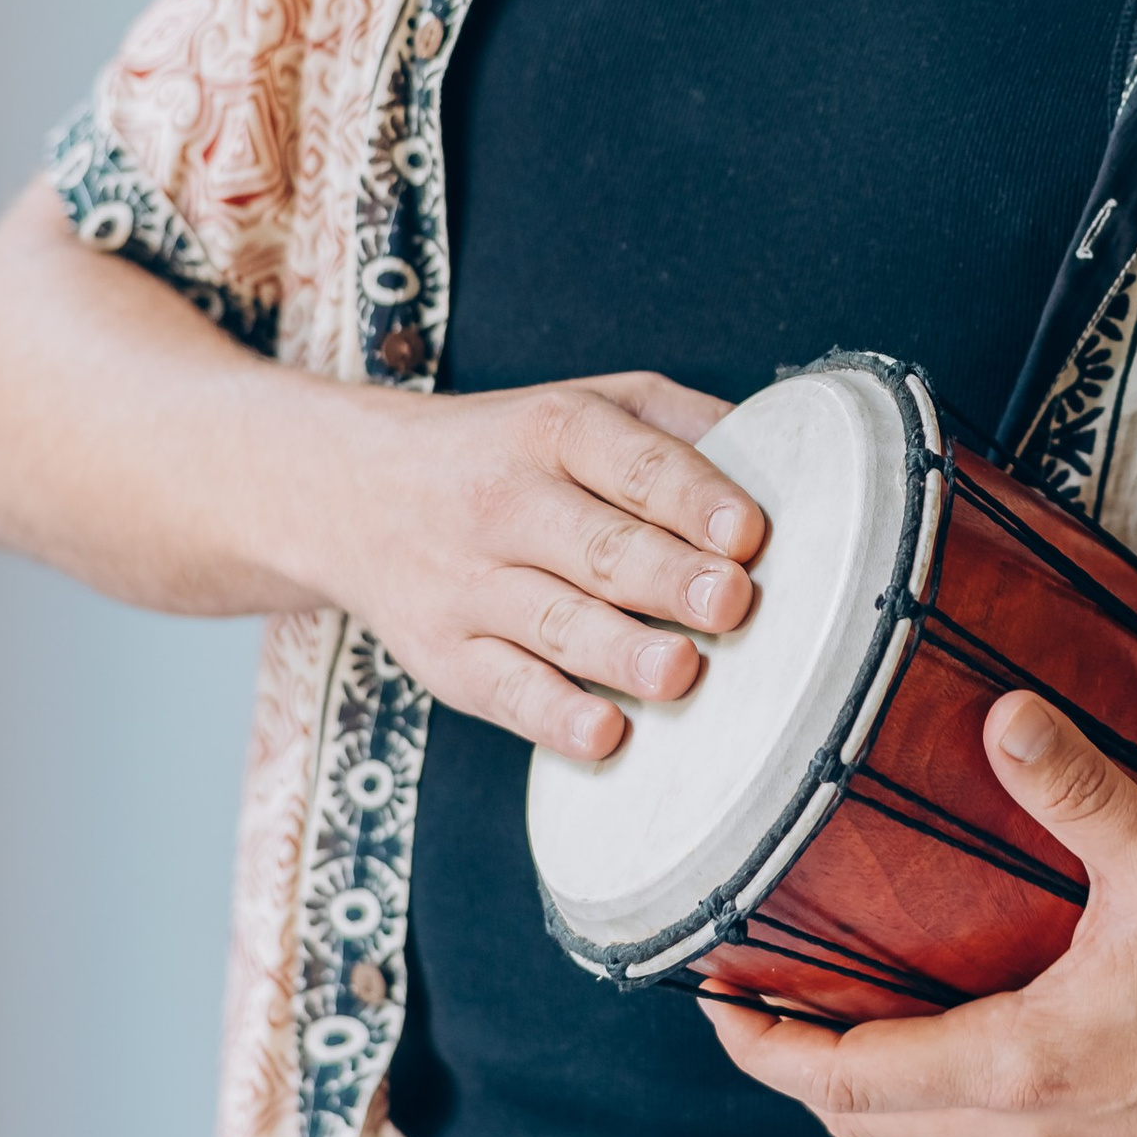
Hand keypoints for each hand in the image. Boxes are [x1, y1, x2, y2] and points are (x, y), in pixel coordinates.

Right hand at [289, 368, 767, 760]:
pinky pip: (504, 691)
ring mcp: (470, 585)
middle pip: (598, 545)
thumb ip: (679, 424)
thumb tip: (782, 450)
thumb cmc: (510, 452)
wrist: (354, 491)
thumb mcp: (586, 402)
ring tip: (681, 672)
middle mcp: (506, 503)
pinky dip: (553, 715)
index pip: (631, 461)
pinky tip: (604, 733)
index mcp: (554, 429)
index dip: (692, 495)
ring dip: (620, 651)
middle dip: (666, 576)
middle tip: (728, 601)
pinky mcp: (447, 657)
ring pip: (554, 623)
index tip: (747, 530)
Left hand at [704, 691, 1136, 1136]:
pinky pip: (968, 1134)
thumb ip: (1077, 787)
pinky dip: (918, 1096)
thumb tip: (1003, 712)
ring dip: (854, 1087)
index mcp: (1015, 1066)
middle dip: (792, 1067)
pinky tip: (931, 1030)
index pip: (846, 1080)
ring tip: (819, 1012)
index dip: (765, 1048)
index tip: (713, 998)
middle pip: (861, 1122)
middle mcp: (1021, 1125)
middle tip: (745, 997)